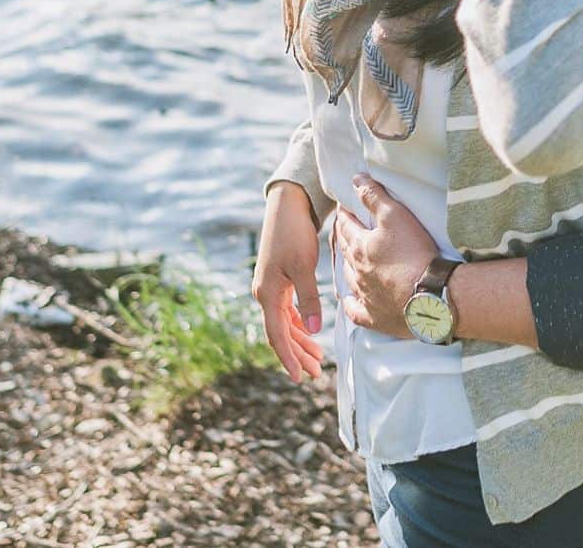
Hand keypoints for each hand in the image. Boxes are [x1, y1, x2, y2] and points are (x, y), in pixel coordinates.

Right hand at [250, 181, 325, 382]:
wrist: (288, 205)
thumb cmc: (294, 233)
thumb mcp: (304, 266)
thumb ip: (309, 297)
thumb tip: (314, 328)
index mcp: (268, 293)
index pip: (277, 334)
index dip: (289, 357)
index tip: (300, 377)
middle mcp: (266, 293)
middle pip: (281, 333)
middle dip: (298, 354)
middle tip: (315, 373)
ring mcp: (271, 287)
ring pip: (284, 323)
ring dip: (300, 341)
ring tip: (317, 358)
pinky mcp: (279, 279)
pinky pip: (287, 310)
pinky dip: (299, 324)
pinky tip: (310, 332)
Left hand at [333, 175, 441, 338]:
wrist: (431, 296)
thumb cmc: (414, 253)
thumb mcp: (395, 216)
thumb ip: (374, 197)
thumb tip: (356, 180)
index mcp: (360, 247)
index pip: (347, 226)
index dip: (345, 214)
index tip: (344, 208)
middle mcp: (358, 271)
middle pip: (345, 250)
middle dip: (343, 236)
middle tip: (344, 228)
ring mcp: (365, 295)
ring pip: (349, 278)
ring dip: (346, 266)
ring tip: (348, 259)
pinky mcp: (375, 317)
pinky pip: (356, 311)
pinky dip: (351, 304)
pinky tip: (349, 301)